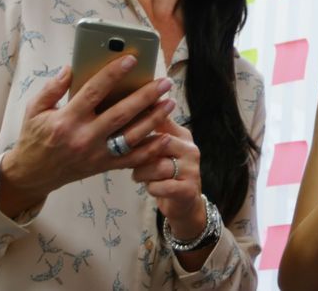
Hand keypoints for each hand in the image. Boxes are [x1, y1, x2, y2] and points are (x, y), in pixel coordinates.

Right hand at [0, 56, 175, 215]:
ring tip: (170, 102)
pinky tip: (166, 136)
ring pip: (132, 136)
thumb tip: (70, 68)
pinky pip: (132, 159)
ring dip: (154, 119)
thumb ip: (52, 88)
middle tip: (165, 82)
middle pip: (121, 113)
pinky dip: (151, 150)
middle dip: (146, 96)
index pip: (94, 91)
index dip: (114, 74)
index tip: (132, 59)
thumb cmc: (35, 138)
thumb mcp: (34, 110)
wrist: (33, 175)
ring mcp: (96, 154)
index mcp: (66, 120)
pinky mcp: (104, 166)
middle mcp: (84, 137)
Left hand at [132, 117, 205, 240]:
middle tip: (130, 160)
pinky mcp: (188, 189)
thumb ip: (150, 134)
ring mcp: (191, 170)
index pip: (162, 120)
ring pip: (158, 166)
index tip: (128, 123)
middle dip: (140, 154)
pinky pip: (161, 186)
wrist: (184, 203)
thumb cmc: (166, 173)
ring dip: (142, 173)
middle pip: (159, 143)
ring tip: (138, 176)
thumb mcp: (161, 150)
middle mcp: (190, 149)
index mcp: (183, 136)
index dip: (144, 120)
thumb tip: (126, 114)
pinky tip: (152, 188)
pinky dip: (151, 188)